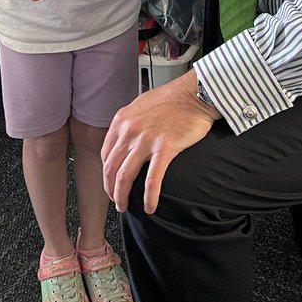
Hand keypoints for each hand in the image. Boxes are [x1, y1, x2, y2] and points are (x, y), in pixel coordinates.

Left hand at [102, 74, 218, 213]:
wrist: (195, 93)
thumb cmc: (173, 98)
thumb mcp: (141, 105)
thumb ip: (130, 123)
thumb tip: (125, 138)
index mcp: (122, 121)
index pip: (105, 154)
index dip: (106, 174)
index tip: (111, 184)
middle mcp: (129, 131)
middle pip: (111, 168)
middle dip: (111, 190)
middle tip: (116, 201)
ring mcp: (146, 139)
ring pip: (125, 177)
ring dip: (122, 197)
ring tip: (126, 207)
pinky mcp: (165, 148)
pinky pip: (151, 180)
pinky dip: (148, 197)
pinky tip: (149, 207)